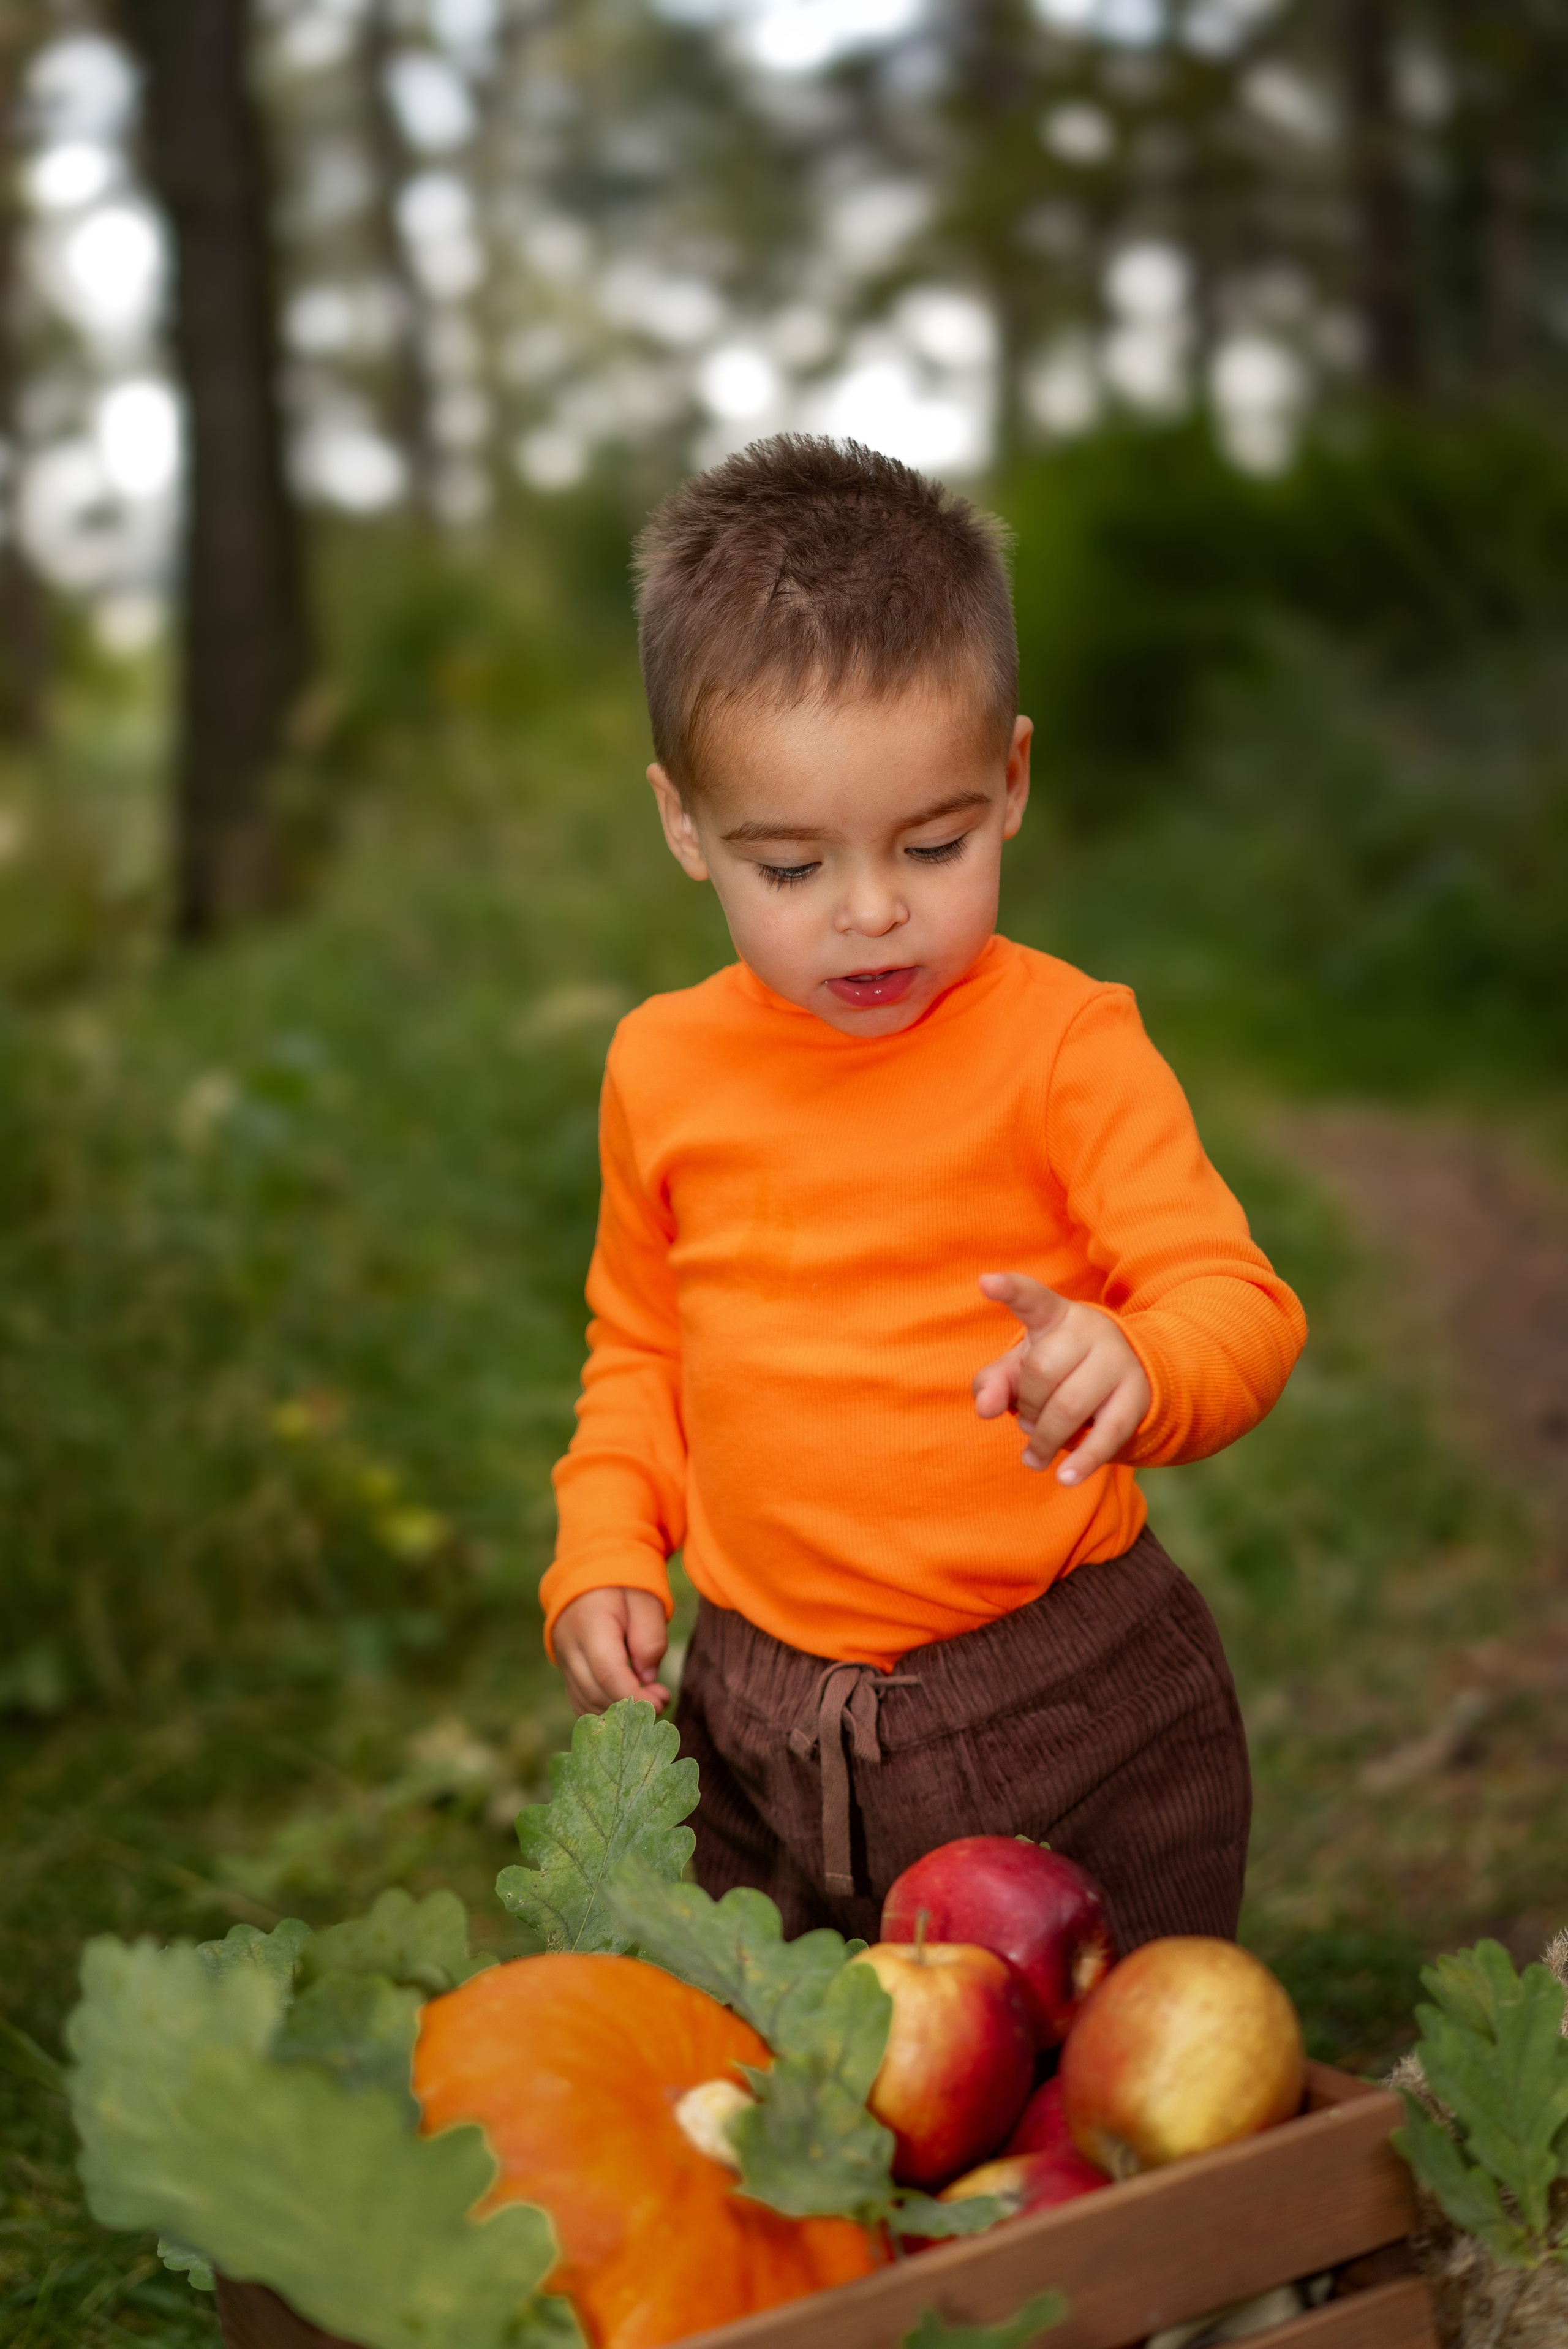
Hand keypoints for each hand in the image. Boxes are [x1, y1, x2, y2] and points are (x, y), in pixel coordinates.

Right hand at [553, 1587, 670, 1715]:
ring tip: (649, 1702)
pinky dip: (604, 1712)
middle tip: (663, 1700)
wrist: (592, 1571)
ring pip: (585, 1703)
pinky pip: (580, 1701)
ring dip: (619, 1714)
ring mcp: (563, 1659)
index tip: (662, 1701)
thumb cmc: (625, 1585)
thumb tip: (646, 1678)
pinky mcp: (566, 1669)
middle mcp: (568, 1645)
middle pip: (595, 1693)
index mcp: (589, 1624)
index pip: (607, 1672)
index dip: (635, 1696)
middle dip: (631, 1708)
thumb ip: (650, 1639)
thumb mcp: (647, 1601)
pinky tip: (629, 1708)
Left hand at [972, 1272, 1151, 1484]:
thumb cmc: (1061, 1369)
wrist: (1129, 1375)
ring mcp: (1118, 1361)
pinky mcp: (1138, 1397)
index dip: (1009, 1290)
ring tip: (1035, 1453)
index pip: (1031, 1298)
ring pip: (1070, 1405)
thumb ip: (994, 1383)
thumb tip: (986, 1409)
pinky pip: (1109, 1433)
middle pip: (1042, 1371)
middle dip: (1027, 1406)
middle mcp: (1090, 1330)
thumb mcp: (1022, 1370)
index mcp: (1055, 1315)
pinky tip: (1064, 1478)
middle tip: (1027, 1422)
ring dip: (1045, 1438)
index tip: (985, 1282)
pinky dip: (1083, 1461)